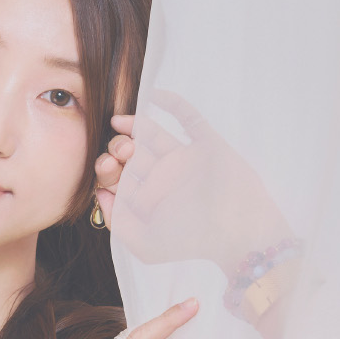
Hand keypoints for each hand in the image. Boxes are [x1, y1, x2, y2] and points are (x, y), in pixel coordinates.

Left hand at [93, 90, 291, 273]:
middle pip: (131, 153)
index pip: (118, 177)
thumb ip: (118, 222)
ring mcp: (184, 159)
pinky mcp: (206, 144)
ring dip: (135, 126)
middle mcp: (163, 177)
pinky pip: (188, 117)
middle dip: (118, 148)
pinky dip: (172, 103)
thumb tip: (100, 192)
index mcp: (148, 199)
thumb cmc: (193, 244)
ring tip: (119, 122)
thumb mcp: (146, 245)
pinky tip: (152, 94)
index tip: (106, 166)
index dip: (106, 168)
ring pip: (153, 134)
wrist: (239, 233)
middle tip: (118, 150)